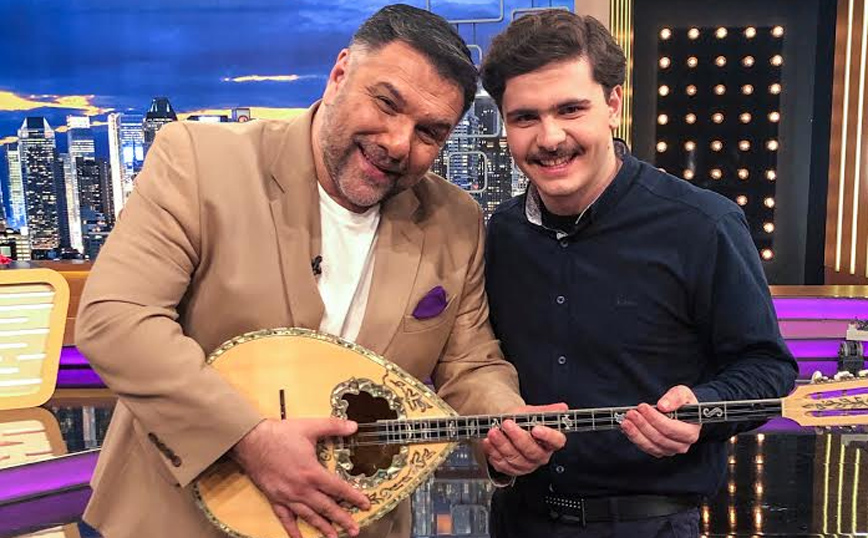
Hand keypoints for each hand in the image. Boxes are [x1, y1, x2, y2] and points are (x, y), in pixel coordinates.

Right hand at [231, 418, 369, 537]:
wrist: (251, 441)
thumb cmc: (280, 434)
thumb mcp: (310, 426)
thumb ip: (334, 426)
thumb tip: (354, 425)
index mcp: (312, 473)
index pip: (338, 489)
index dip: (354, 497)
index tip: (366, 505)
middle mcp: (301, 489)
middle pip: (326, 507)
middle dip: (342, 519)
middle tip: (355, 530)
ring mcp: (288, 496)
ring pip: (309, 516)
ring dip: (323, 527)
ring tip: (334, 537)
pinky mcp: (275, 499)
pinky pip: (285, 518)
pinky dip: (293, 530)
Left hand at [482, 403, 567, 475]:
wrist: (506, 424)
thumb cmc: (522, 420)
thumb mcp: (533, 412)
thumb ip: (546, 411)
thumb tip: (562, 408)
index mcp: (550, 442)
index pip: (556, 441)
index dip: (548, 436)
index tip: (536, 428)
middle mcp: (540, 455)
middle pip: (532, 451)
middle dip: (518, 437)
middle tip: (507, 424)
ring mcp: (526, 464)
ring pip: (515, 458)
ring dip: (502, 444)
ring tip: (493, 431)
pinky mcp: (512, 469)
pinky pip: (503, 464)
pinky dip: (493, 452)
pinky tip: (488, 442)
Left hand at [621, 385, 700, 457]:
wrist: (680, 411)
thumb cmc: (683, 403)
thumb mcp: (683, 393)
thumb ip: (675, 397)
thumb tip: (663, 406)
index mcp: (690, 432)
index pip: (671, 429)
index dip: (655, 419)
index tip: (642, 407)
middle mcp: (682, 445)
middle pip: (659, 438)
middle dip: (643, 425)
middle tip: (631, 413)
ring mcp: (670, 449)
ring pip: (650, 445)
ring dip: (636, 433)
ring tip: (625, 421)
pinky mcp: (659, 450)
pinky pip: (645, 447)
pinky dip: (635, 438)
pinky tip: (627, 428)